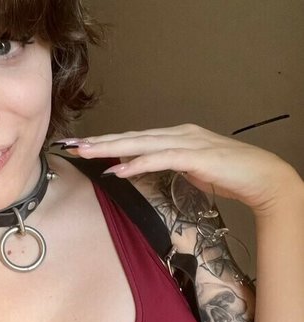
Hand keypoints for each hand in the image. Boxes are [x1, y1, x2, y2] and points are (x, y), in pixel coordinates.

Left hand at [60, 124, 302, 215]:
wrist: (260, 176)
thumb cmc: (227, 174)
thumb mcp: (190, 168)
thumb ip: (167, 164)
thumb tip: (142, 167)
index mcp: (175, 136)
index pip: (135, 138)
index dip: (108, 142)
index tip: (84, 146)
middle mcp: (177, 134)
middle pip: (131, 137)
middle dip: (99, 141)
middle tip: (72, 144)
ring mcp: (186, 142)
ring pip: (140, 144)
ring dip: (111, 149)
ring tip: (85, 153)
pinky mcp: (194, 156)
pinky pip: (160, 159)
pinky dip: (137, 163)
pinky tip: (118, 169)